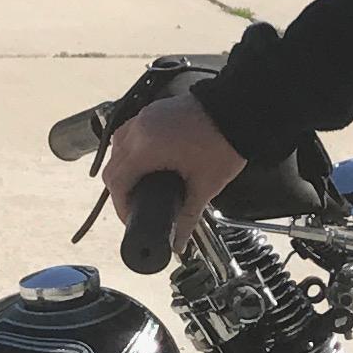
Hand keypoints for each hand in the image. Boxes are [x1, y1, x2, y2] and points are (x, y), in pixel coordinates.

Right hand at [97, 91, 245, 251]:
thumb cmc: (224, 143)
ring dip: (123, 168)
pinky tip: (146, 163)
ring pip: (117, 148)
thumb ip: (187, 217)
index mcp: (146, 148)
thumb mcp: (204, 185)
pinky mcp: (153, 111)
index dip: (121, 205)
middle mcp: (139, 130)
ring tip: (139, 186)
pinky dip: (131, 151)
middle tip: (135, 207)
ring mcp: (144, 117)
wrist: (239, 109)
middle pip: (113, 166)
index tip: (131, 218)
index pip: (117, 182)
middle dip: (120, 190)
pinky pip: (130, 133)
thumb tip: (177, 243)